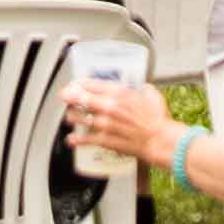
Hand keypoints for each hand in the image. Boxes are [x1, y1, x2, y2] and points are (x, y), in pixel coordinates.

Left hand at [64, 76, 178, 168]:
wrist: (159, 140)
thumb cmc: (158, 120)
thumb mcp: (152, 95)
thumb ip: (143, 90)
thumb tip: (141, 88)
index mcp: (120, 93)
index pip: (94, 84)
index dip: (82, 83)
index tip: (76, 83)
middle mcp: (110, 107)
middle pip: (83, 99)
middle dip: (70, 96)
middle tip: (64, 96)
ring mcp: (106, 124)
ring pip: (81, 118)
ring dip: (72, 117)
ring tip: (69, 117)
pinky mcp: (105, 140)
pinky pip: (86, 139)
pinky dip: (77, 140)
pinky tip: (71, 139)